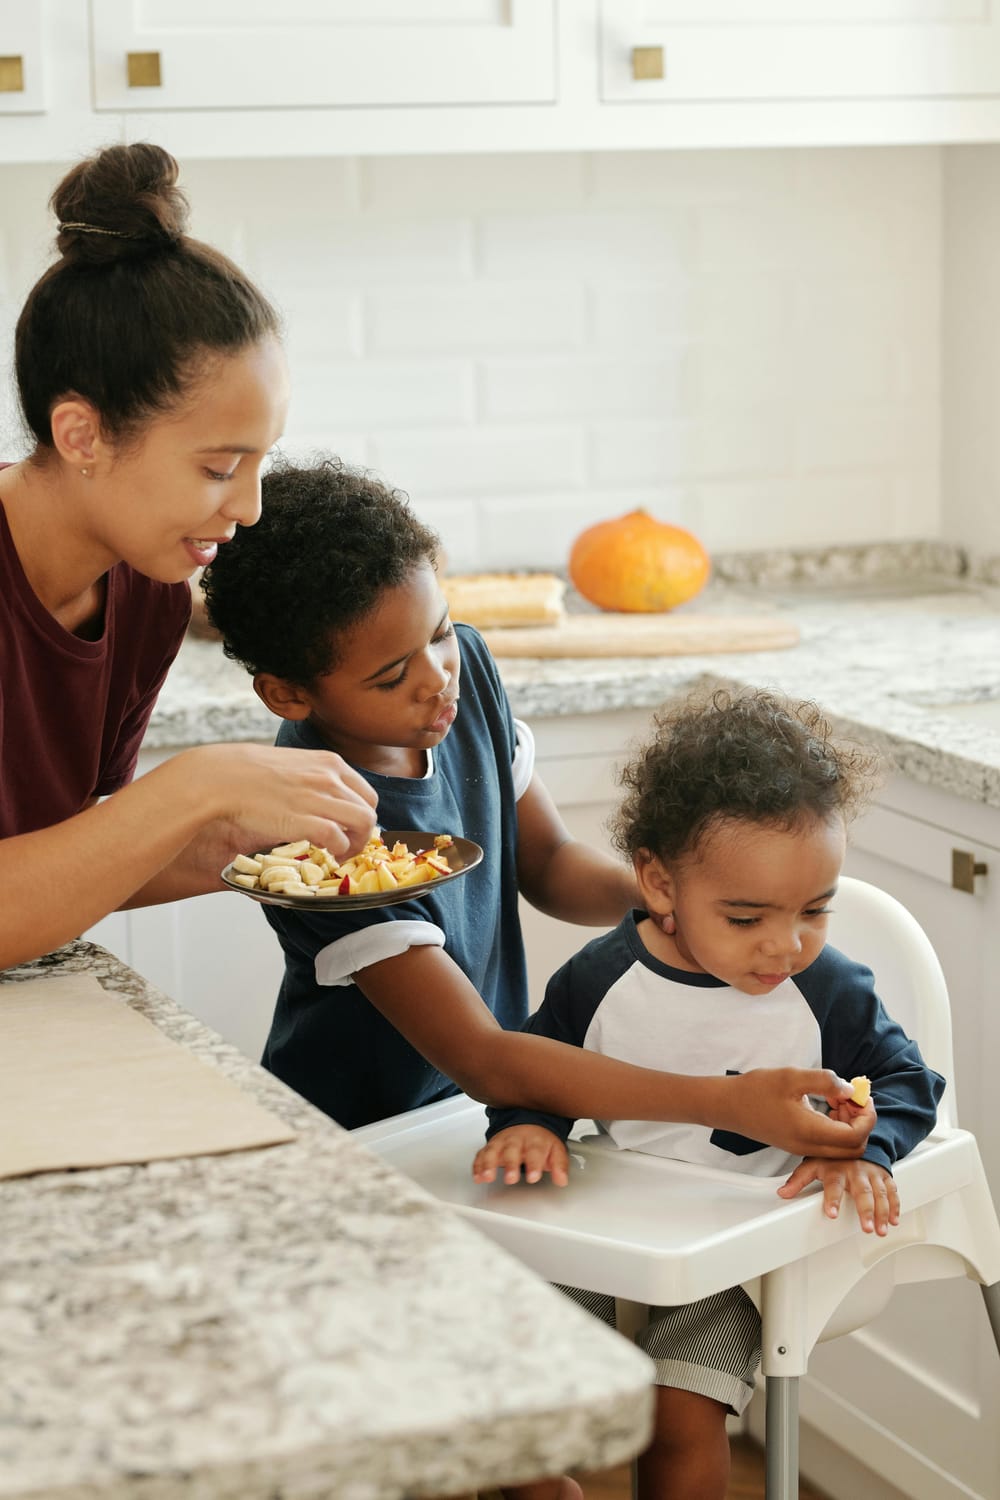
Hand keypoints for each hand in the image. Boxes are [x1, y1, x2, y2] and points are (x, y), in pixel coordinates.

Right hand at [190, 743, 378, 861]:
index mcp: (330, 762)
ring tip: (339, 854)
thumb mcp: (294, 764)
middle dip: (363, 833)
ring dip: (355, 845)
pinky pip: (338, 839)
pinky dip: (338, 851)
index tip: (351, 829)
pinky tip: (326, 855)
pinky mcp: (306, 820)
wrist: (221, 778)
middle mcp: (331, 777)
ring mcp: (320, 798)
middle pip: (369, 810)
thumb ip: (314, 778)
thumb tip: (323, 799)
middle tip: (347, 846)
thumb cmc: (248, 773)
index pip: (366, 793)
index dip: (362, 815)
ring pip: (363, 824)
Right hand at [472, 1126, 569, 1186]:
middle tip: (511, 1178)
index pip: (535, 1152)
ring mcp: (502, 1143)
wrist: (528, 1121)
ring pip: (493, 1151)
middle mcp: (516, 1141)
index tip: (534, 1176)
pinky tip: (477, 1176)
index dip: (534, 1164)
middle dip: (510, 1165)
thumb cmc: (541, 1140)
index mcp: (535, 1141)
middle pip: (512, 1151)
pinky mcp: (490, 1147)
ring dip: (489, 1164)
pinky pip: (481, 1154)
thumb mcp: (556, 1150)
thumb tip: (562, 1179)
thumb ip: (559, 1166)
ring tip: (487, 1176)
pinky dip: (478, 1165)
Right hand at [722, 1069, 875, 1158]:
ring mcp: (802, 1149)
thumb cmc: (756, 1090)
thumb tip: (850, 1089)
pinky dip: (836, 1128)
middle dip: (861, 1123)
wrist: (729, 1105)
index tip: (862, 1097)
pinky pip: (827, 1145)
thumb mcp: (792, 1077)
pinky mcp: (798, 1145)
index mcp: (809, 1131)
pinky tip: (826, 1105)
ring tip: (838, 1098)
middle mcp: (808, 1146)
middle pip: (853, 1148)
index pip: (854, 1137)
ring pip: (841, 1149)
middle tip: (852, 1098)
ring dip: (849, 1125)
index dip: (867, 1117)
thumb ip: (825, 1081)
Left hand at [777, 1157, 899, 1234]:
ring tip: (881, 1230)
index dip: (832, 1199)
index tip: (831, 1214)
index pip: (834, 1185)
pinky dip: (895, 1206)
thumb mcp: (813, 1164)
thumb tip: (782, 1193)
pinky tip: (894, 1220)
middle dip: (866, 1211)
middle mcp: (856, 1172)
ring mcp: (872, 1174)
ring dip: (883, 1213)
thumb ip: (798, 1179)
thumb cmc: (833, 1159)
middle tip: (866, 1228)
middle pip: (862, 1193)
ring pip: (880, 1194)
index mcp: (836, 1170)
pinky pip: (892, 1192)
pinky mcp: (884, 1177)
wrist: (855, 1141)